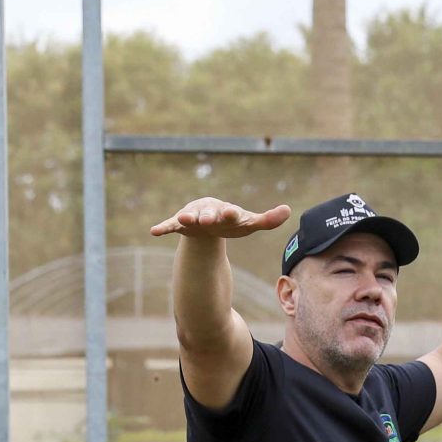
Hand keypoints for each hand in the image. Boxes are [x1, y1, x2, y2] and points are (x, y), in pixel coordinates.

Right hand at [150, 198, 291, 240]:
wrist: (209, 222)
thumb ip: (267, 220)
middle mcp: (208, 211)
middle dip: (208, 216)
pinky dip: (163, 227)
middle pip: (208, 214)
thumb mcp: (249, 224)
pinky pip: (169, 225)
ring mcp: (193, 217)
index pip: (230, 212)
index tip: (232, 212)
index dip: (230, 213)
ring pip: (189, 217)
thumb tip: (288, 210)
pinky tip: (154, 231)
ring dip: (186, 217)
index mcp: (226, 211)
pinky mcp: (179, 224)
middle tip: (208, 220)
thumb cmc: (231, 223)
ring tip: (182, 218)